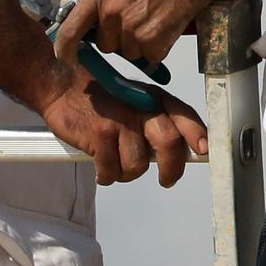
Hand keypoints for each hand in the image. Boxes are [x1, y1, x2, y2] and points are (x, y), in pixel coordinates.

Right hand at [36, 68, 209, 187]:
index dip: (197, 135)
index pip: (184, 115)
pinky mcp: (99, 136)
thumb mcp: (134, 99)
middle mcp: (140, 108)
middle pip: (169, 143)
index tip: (204, 151)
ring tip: (116, 162)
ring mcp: (119, 122)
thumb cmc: (101, 97)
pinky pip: (112, 172)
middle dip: (172, 169)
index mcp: (152, 97)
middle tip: (166, 180)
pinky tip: (101, 167)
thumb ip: (156, 120)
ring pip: (138, 165)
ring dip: (128, 172)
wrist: (61, 85)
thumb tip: (179, 151)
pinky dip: (107, 176)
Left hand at [58, 0, 217, 71]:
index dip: (64, 49)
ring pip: (129, 52)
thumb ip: (102, 3)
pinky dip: (157, 47)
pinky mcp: (151, 43)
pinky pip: (148, 56)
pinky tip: (163, 27)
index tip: (65, 57)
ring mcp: (131, 30)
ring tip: (153, 19)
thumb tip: (91, 22)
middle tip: (137, 19)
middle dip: (119, 39)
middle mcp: (111, 13)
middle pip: (106, 45)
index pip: (70, 30)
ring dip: (140, 43)